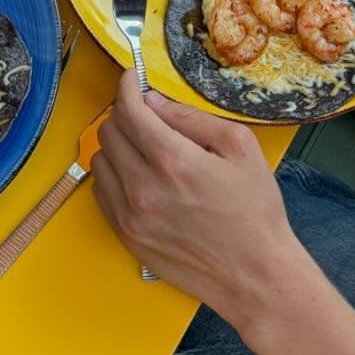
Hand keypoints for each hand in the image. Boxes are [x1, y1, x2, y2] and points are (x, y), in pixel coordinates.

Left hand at [93, 74, 306, 325]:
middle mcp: (143, 188)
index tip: (133, 78)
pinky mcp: (127, 237)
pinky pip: (102, 193)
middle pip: (109, 131)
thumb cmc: (254, 211)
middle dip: (125, 114)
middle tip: (147, 115)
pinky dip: (114, 177)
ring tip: (145, 150)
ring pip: (100, 161)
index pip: (129, 110)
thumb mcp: (239, 148)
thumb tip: (154, 101)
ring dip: (117, 146)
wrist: (255, 276)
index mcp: (173, 161)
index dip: (128, 86)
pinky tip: (139, 178)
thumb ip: (192, 118)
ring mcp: (131, 216)